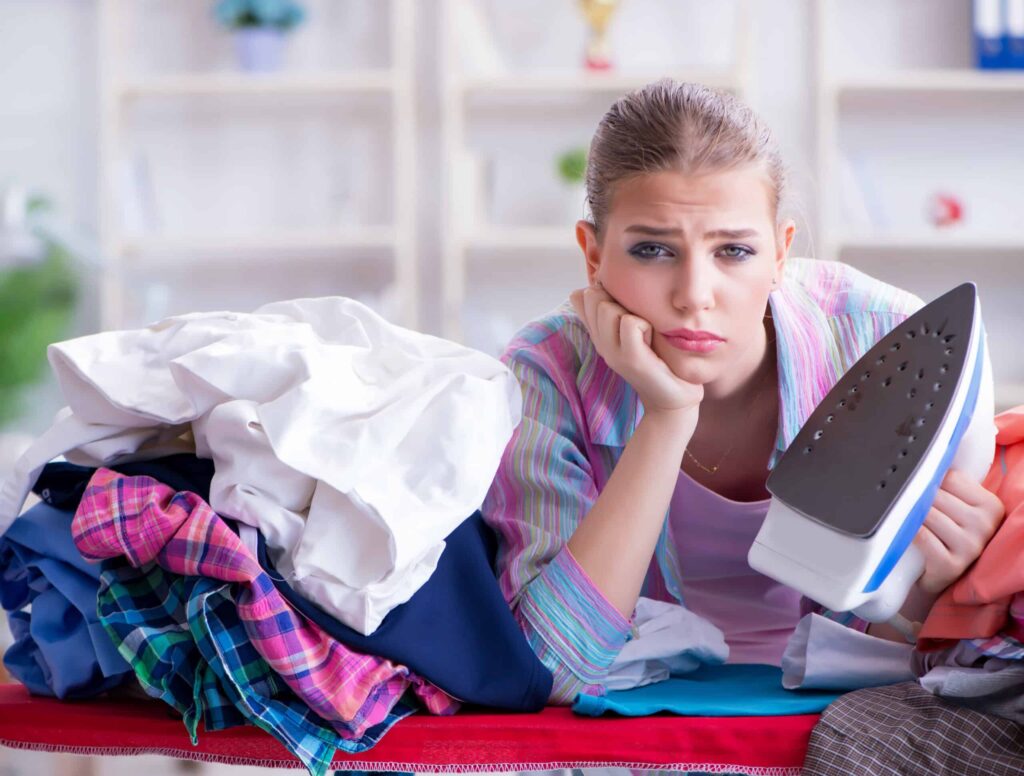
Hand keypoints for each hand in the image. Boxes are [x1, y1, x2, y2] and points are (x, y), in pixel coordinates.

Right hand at [569, 284, 702, 414]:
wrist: (673, 398)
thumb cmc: (658, 360)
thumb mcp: (631, 331)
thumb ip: (611, 313)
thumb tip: (579, 291)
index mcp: (599, 334)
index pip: (581, 298)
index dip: (603, 290)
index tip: (624, 307)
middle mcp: (600, 343)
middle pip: (593, 297)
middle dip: (617, 299)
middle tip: (637, 322)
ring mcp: (612, 352)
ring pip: (608, 309)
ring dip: (631, 312)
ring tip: (644, 333)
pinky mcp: (630, 359)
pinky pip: (630, 323)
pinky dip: (645, 326)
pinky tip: (651, 341)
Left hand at [912, 468, 1004, 593]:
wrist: (943, 575)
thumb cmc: (950, 534)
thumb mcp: (960, 507)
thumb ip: (952, 484)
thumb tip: (929, 452)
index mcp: (991, 506)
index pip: (951, 478)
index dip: (931, 481)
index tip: (922, 486)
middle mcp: (986, 525)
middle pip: (937, 495)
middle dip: (918, 497)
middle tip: (905, 501)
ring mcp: (971, 546)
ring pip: (927, 514)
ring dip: (911, 515)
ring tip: (905, 517)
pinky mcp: (951, 565)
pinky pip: (922, 537)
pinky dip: (909, 532)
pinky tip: (904, 533)